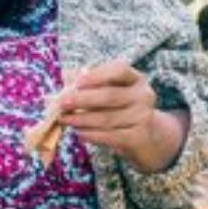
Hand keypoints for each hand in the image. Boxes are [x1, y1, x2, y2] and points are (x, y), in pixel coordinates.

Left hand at [57, 61, 189, 174]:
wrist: (145, 136)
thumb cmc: (118, 108)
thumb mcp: (107, 91)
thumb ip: (88, 83)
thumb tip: (66, 77)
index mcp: (135, 78)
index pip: (119, 70)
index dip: (97, 75)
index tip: (77, 82)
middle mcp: (143, 95)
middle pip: (110, 96)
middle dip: (82, 99)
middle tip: (62, 103)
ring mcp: (143, 117)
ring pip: (107, 118)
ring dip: (82, 120)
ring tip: (65, 120)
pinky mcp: (139, 137)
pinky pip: (111, 136)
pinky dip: (92, 135)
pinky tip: (79, 133)